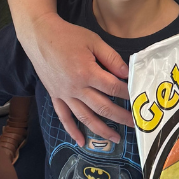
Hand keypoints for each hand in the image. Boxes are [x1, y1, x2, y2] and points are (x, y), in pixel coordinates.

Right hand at [29, 13, 130, 146]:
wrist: (40, 37)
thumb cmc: (68, 36)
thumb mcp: (94, 40)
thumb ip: (111, 58)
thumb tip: (126, 74)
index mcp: (87, 73)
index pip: (113, 88)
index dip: (127, 94)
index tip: (138, 98)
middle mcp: (76, 88)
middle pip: (102, 107)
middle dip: (121, 117)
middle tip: (135, 125)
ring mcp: (64, 94)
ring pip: (85, 117)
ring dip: (101, 130)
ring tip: (116, 139)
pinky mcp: (55, 96)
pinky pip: (64, 117)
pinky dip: (73, 131)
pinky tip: (81, 142)